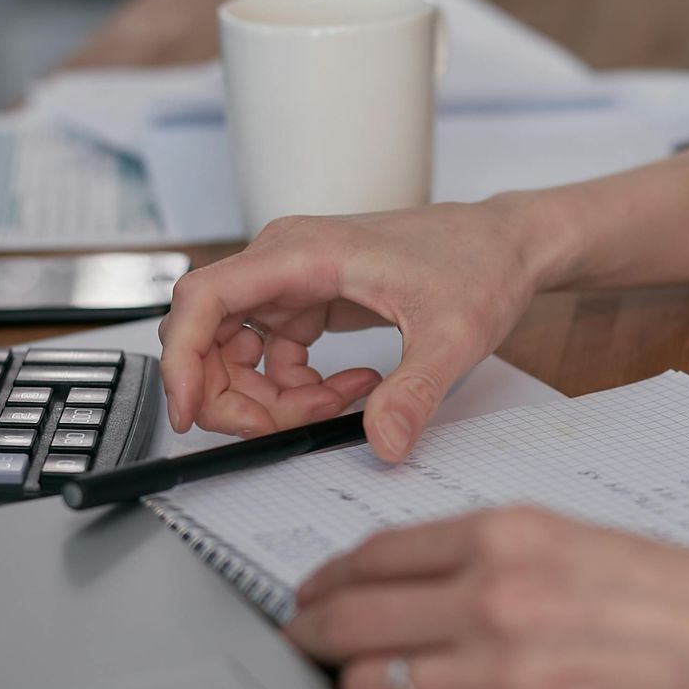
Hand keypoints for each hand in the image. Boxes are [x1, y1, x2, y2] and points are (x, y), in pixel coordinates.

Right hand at [157, 198, 548, 460]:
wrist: (507, 244)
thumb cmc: (479, 263)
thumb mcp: (454, 336)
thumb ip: (415, 392)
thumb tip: (384, 443)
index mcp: (301, 252)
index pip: (205, 298)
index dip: (182, 358)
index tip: (188, 413)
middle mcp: (284, 261)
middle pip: (210, 335)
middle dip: (233, 396)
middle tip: (279, 430)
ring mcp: (294, 282)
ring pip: (239, 352)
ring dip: (271, 397)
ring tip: (338, 406)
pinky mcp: (309, 302)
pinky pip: (274, 356)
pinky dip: (297, 388)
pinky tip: (352, 390)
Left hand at [286, 507, 688, 688]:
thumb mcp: (590, 544)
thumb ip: (500, 562)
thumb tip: (423, 588)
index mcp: (511, 535)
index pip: (372, 557)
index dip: (326, 582)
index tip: (313, 596)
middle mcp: (494, 598)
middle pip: (347, 621)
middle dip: (313, 637)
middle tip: (303, 648)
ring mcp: (505, 679)